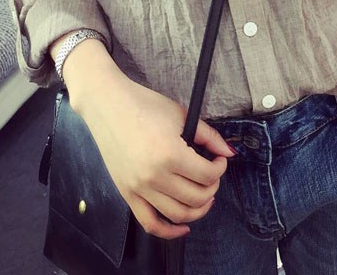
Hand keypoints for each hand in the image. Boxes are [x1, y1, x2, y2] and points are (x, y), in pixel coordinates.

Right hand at [72, 65, 234, 239]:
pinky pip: (150, 223)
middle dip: (212, 187)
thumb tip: (228, 152)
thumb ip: (209, 136)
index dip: (220, 168)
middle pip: (197, 197)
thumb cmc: (144, 105)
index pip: (208, 175)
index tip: (219, 159)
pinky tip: (183, 226)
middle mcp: (154, 176)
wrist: (108, 106)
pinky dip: (169, 231)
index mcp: (170, 154)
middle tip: (212, 174)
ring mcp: (139, 188)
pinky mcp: (127, 194)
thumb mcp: (181, 115)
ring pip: (178, 214)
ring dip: (198, 209)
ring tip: (204, 196)